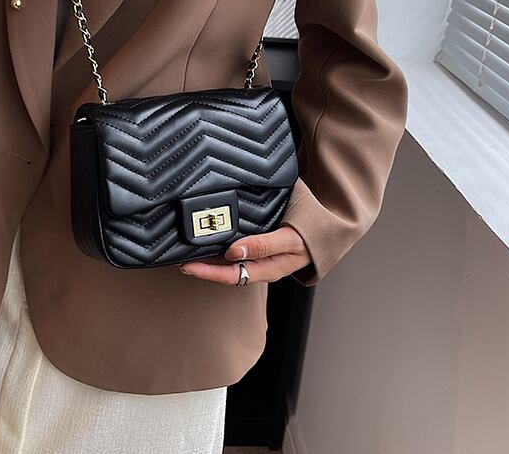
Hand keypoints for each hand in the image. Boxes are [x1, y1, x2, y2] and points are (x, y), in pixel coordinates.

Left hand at [178, 225, 311, 284]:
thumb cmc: (309, 235)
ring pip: (230, 266)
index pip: (232, 275)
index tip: (190, 265)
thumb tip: (234, 252)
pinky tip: (210, 246)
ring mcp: (260, 260)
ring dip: (210, 262)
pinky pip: (238, 257)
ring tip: (188, 256)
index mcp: (268, 268)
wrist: (327, 232)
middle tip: (180, 262)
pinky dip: (221, 253)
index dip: (209, 272)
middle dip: (203, 270)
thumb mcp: (290, 240)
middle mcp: (261, 267)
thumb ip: (263, 245)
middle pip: (227, 273)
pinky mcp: (260, 250)